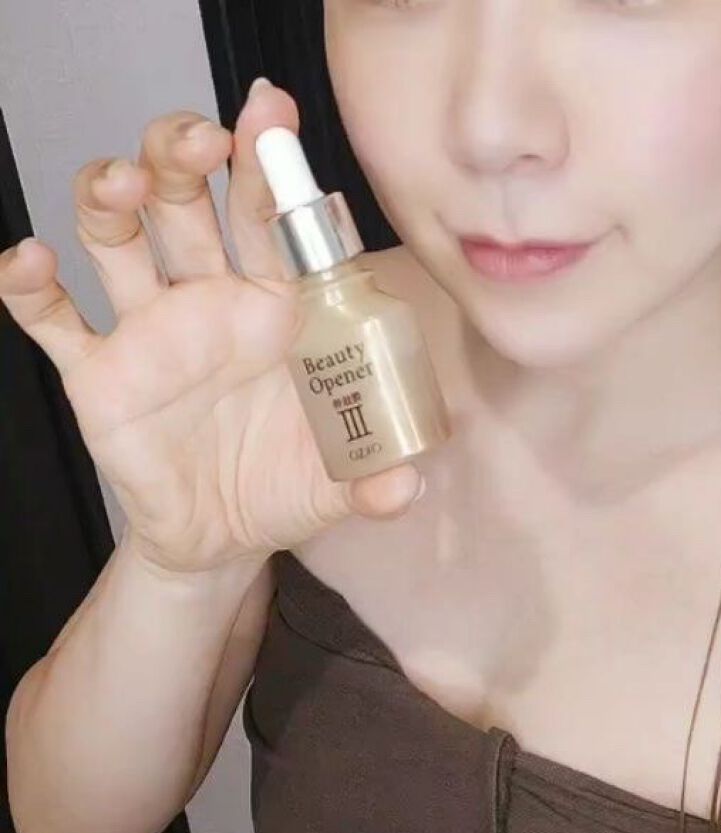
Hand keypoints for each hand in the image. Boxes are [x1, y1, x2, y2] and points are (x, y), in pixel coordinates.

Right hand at [0, 80, 424, 577]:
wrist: (220, 539)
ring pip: (120, 239)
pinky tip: (33, 262)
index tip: (279, 129)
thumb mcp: (336, 485)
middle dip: (190, 157)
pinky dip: (30, 288)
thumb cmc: (282, 487)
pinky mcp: (100, 374)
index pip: (276, 227)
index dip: (276, 178)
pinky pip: (53, 320)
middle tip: (206, 139)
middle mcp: (213, 305)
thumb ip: (373, 482)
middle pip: (192, 203)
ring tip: (126, 184)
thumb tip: (406, 488)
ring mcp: (152, 334)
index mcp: (279, 312)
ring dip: (114, 197)